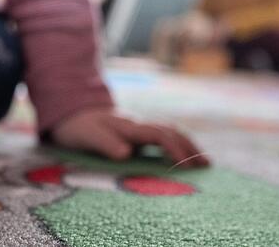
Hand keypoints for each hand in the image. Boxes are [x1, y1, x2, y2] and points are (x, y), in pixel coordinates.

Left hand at [51, 108, 209, 167]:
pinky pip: (164, 139)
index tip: (184, 164)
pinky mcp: (138, 135)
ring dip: (188, 145)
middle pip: (171, 131)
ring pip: (170, 133)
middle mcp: (138, 125)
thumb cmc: (79, 128)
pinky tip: (185, 158)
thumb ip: (105, 144)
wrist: (71, 114)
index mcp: (129, 126)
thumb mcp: (87, 136)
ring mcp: (139, 129)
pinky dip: (178, 147)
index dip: (173, 148)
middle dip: (189, 147)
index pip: (158, 134)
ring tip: (204, 162)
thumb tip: (126, 154)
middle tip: (207, 164)